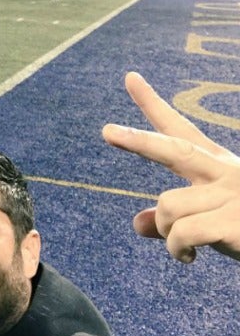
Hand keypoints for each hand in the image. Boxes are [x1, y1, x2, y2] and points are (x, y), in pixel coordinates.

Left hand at [102, 72, 239, 262]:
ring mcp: (232, 195)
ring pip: (167, 206)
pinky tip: (189, 258)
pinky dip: (177, 249)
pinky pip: (181, 232)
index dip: (152, 105)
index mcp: (219, 167)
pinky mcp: (235, 221)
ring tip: (184, 249)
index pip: (180, 130)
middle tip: (107, 131)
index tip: (130, 78)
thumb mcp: (212, 222)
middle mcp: (226, 173)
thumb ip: (173, 222)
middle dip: (138, 141)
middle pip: (174, 149)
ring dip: (167, 231)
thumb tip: (137, 223)